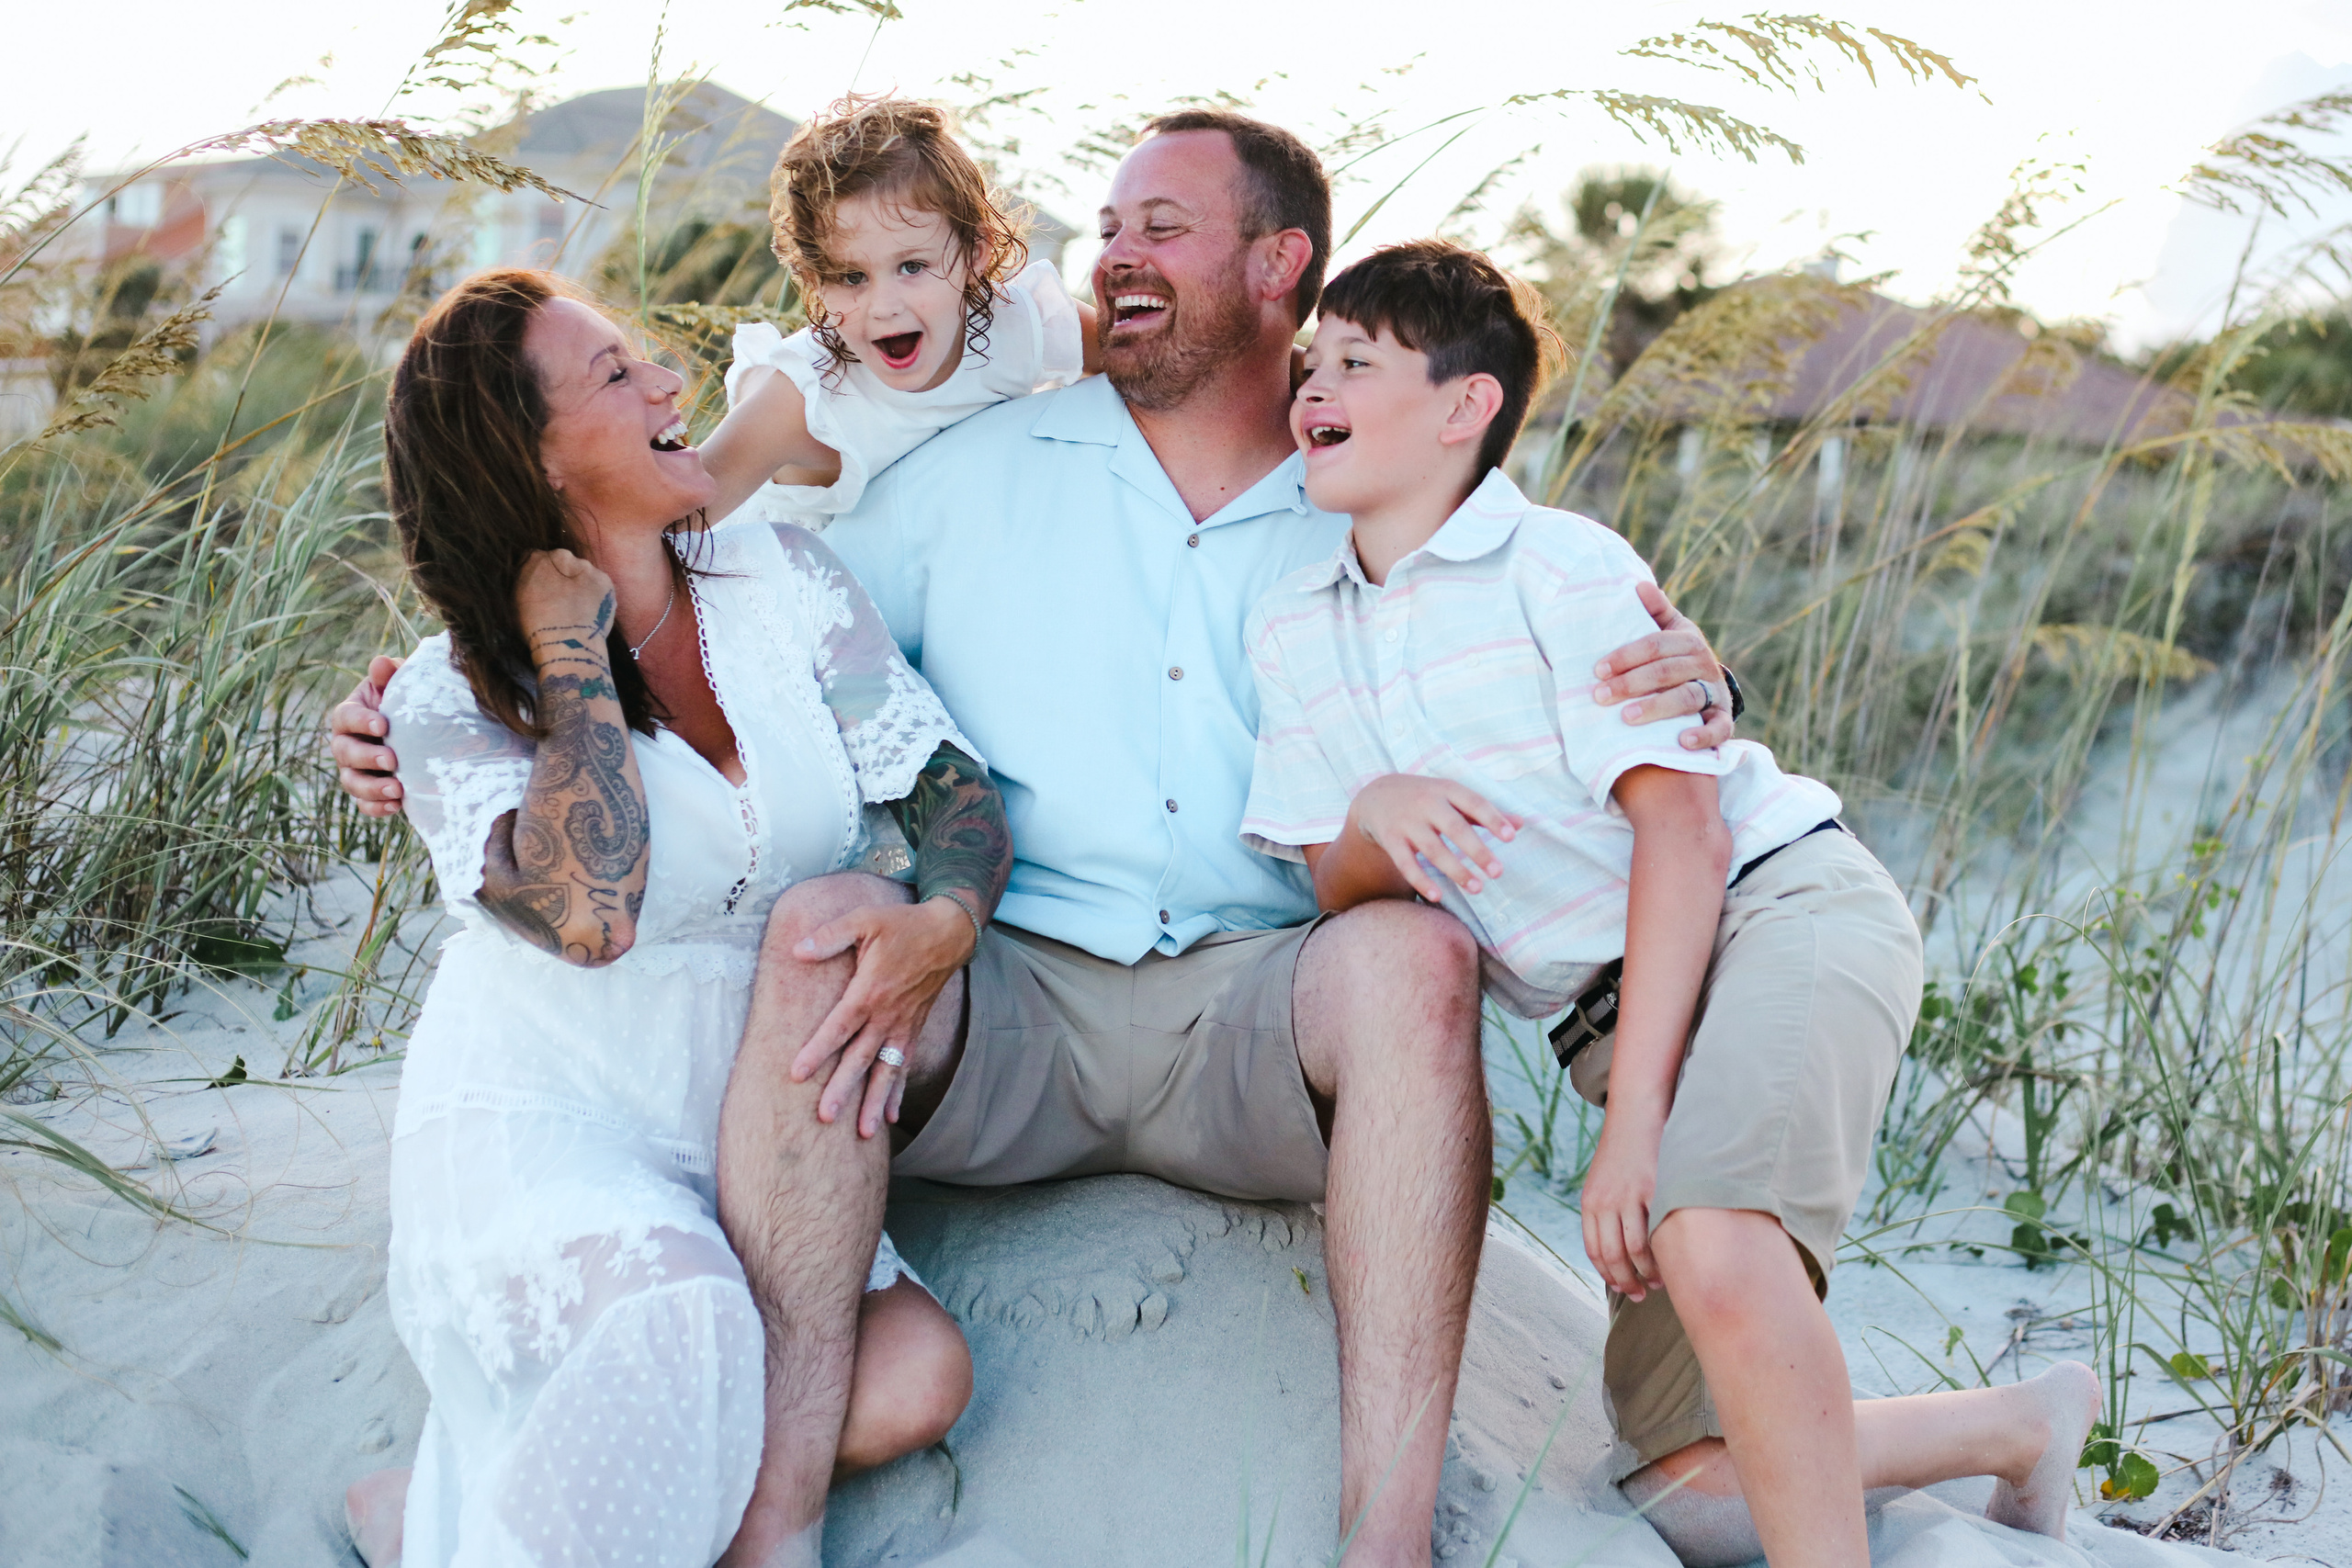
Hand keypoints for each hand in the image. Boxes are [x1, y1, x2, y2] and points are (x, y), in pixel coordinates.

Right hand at [330, 654, 406, 817]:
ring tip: (397, 789)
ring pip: (351, 782)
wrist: (424, 733)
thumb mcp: (400, 686)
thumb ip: (390, 675)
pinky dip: (377, 808)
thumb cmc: (407, 703)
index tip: (383, 724)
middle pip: (344, 752)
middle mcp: (346, 743)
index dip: (360, 721)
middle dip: (366, 757)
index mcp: (350, 715)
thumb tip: (380, 662)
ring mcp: (355, 770)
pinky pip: (364, 805)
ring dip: (372, 788)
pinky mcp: (368, 793)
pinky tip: (396, 806)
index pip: (345, 717)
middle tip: (392, 759)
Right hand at [515, 549, 616, 661]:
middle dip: (560, 577)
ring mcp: (588, 567)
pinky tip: (589, 610)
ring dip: (579, 584)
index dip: (537, 575)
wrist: (566, 642)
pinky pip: (598, 585)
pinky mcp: (606, 582)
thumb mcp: (513, 599)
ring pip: (582, 573)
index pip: (536, 559)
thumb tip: (529, 579)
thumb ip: (522, 581)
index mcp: (536, 558)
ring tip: (576, 608)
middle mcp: (564, 555)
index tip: (539, 589)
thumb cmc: (532, 625)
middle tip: (559, 599)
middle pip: (562, 563)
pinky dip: (595, 594)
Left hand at [788, 896, 974, 1138]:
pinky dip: (898, 1093)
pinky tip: (891, 1119)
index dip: (817, 1050)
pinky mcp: (913, 1030)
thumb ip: (830, 936)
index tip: (797, 1073)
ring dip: (875, 1102)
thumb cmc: (902, 926)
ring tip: (864, 1133)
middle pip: (861, 1058)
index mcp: (871, 990)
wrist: (948, 933)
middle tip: (826, 1117)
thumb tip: (797, 950)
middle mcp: (887, 1015)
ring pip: (886, 1071)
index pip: (839, 1026)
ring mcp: (903, 1026)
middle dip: (844, 1089)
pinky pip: (904, 1067)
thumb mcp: (864, 919)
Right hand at [1348, 774, 1519, 901]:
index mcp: (1446, 790)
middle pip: (1455, 829)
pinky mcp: (1390, 839)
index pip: (1474, 803)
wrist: (1376, 796)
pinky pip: (1406, 863)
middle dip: (1477, 851)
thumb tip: (1521, 824)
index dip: (1492, 819)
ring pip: (1433, 849)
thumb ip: (1483, 813)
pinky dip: (1420, 880)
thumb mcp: (1452, 798)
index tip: (1511, 837)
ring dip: (1455, 870)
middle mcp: (1426, 803)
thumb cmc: (1426, 799)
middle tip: (1498, 872)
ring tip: (1477, 888)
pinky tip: (1437, 896)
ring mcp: (1407, 822)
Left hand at [1581, 1113, 1666, 1299]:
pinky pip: (1654, 1232)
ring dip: (1646, 1273)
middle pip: (1612, 1256)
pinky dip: (1661, 1254)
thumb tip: (1615, 1248)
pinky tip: (1669, 1262)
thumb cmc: (1624, 1152)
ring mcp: (1628, 1198)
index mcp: (1590, 1202)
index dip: (1608, 1275)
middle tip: (1640, 1294)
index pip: (1594, 1251)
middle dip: (1626, 1281)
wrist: (1637, 1115)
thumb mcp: (1603, 1181)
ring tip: (1657, 1282)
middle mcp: (1604, 1202)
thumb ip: (1604, 1211)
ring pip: (1635, 1250)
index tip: (1622, 1287)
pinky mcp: (1652, 1192)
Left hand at [1591, 582, 1732, 748]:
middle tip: (1600, 696)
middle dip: (1631, 683)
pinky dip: (1703, 735)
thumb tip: (1639, 585)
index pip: (1655, 645)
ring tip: (1626, 718)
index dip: (1626, 656)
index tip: (1598, 670)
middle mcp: (1704, 664)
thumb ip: (1654, 612)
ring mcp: (1715, 693)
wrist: (1711, 687)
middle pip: (1666, 672)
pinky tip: (1682, 742)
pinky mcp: (1723, 719)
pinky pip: (1719, 728)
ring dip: (1657, 708)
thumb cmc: (1676, 658)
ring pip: (1687, 698)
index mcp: (1688, 640)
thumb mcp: (1669, 632)